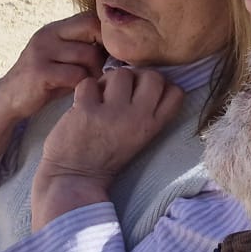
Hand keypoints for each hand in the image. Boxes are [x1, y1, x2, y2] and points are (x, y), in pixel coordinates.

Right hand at [0, 12, 104, 122]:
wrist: (8, 99)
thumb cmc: (45, 81)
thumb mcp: (63, 59)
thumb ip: (84, 49)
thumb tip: (121, 48)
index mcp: (54, 29)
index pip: (91, 18)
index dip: (106, 35)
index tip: (110, 55)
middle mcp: (47, 35)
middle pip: (93, 30)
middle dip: (104, 52)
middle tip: (103, 69)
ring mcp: (41, 51)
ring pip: (88, 55)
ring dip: (95, 72)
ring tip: (90, 83)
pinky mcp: (39, 71)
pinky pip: (76, 74)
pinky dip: (83, 84)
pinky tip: (78, 91)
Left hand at [31, 68, 185, 226]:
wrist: (75, 177)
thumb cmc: (106, 156)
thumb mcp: (139, 138)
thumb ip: (147, 113)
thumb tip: (145, 78)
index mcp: (152, 126)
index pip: (175, 92)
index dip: (160, 85)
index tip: (143, 91)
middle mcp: (137, 118)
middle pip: (152, 76)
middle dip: (137, 76)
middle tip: (121, 89)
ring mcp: (112, 113)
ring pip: (121, 73)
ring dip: (108, 80)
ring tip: (101, 95)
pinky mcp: (86, 110)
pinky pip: (89, 82)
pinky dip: (84, 88)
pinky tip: (83, 101)